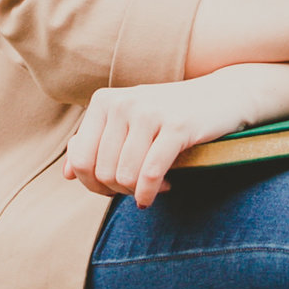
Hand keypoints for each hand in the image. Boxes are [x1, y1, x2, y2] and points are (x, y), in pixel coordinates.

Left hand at [62, 70, 262, 208]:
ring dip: (138, 191)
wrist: (221, 96)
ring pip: (124, 176)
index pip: (80, 159)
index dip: (93, 184)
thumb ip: (95, 145)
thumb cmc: (168, 116)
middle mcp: (122, 102)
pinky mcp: (178, 127)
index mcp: (104, 101)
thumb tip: (67, 175)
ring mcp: (149, 113)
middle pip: (101, 172)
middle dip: (118, 190)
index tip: (114, 187)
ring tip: (155, 186)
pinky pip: (150, 174)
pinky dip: (152, 192)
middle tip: (138, 188)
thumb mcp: (128, 123)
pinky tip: (164, 189)